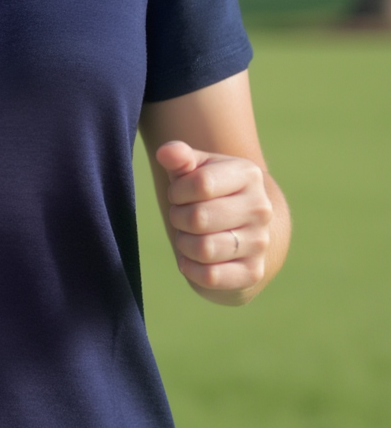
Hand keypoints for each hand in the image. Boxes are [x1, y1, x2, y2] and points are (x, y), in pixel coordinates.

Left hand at [155, 141, 272, 300]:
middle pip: (199, 218)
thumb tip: (166, 152)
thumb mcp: (195, 169)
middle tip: (182, 217)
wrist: (239, 228)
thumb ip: (179, 157)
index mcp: (248, 175)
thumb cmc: (208, 193)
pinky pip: (210, 276)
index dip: (178, 191)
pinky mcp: (252, 272)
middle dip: (179, 218)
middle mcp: (260, 208)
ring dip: (184, 244)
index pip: (201, 183)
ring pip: (204, 249)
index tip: (178, 194)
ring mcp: (260, 242)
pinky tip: (192, 259)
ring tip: (189, 236)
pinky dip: (191, 268)